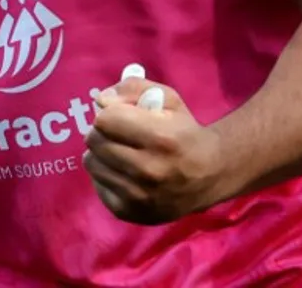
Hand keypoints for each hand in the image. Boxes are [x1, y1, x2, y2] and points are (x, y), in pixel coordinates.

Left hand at [84, 74, 226, 224]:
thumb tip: (100, 99)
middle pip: (94, 141)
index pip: (105, 120)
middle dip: (102, 132)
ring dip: (101, 154)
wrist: (210, 175)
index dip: (110, 113)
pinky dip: (105, 175)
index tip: (120, 116)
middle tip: (118, 134)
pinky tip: (123, 172)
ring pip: (91, 163)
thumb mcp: (166, 98)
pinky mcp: (130, 213)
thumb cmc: (184, 131)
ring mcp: (139, 196)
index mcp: (159, 138)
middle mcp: (148, 170)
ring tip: (121, 152)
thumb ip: (132, 88)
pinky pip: (97, 185)